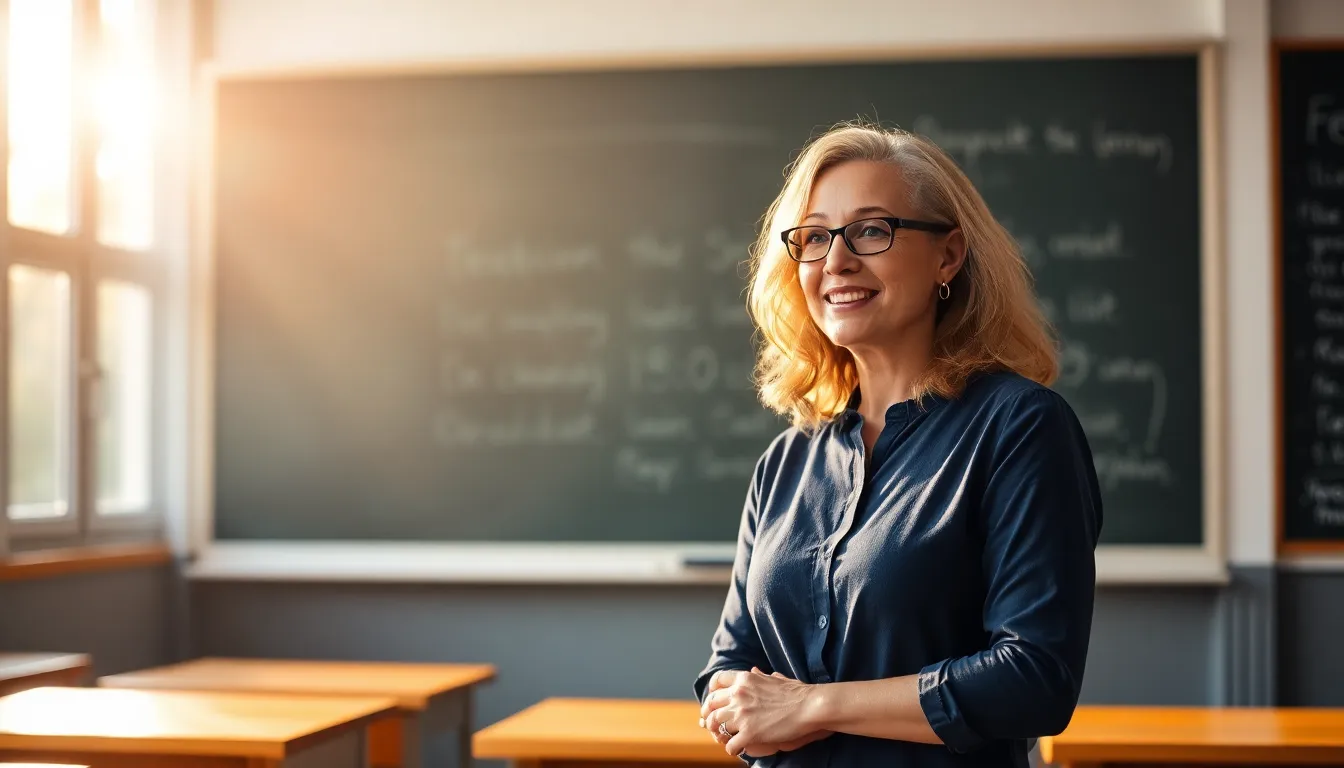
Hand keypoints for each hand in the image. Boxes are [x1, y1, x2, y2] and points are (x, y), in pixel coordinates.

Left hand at [699, 668, 829, 756]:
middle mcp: (739, 694)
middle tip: (710, 722)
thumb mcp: (775, 678)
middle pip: (711, 704)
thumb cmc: (797, 692)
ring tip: (722, 737)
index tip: (714, 700)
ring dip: (717, 732)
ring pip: (716, 724)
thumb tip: (753, 669)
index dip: (712, 691)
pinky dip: (731, 748)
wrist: (809, 706)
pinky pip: (730, 744)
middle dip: (708, 714)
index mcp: (744, 679)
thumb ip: (760, 675)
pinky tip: (736, 750)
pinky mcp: (749, 733)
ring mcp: (742, 714)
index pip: (717, 681)